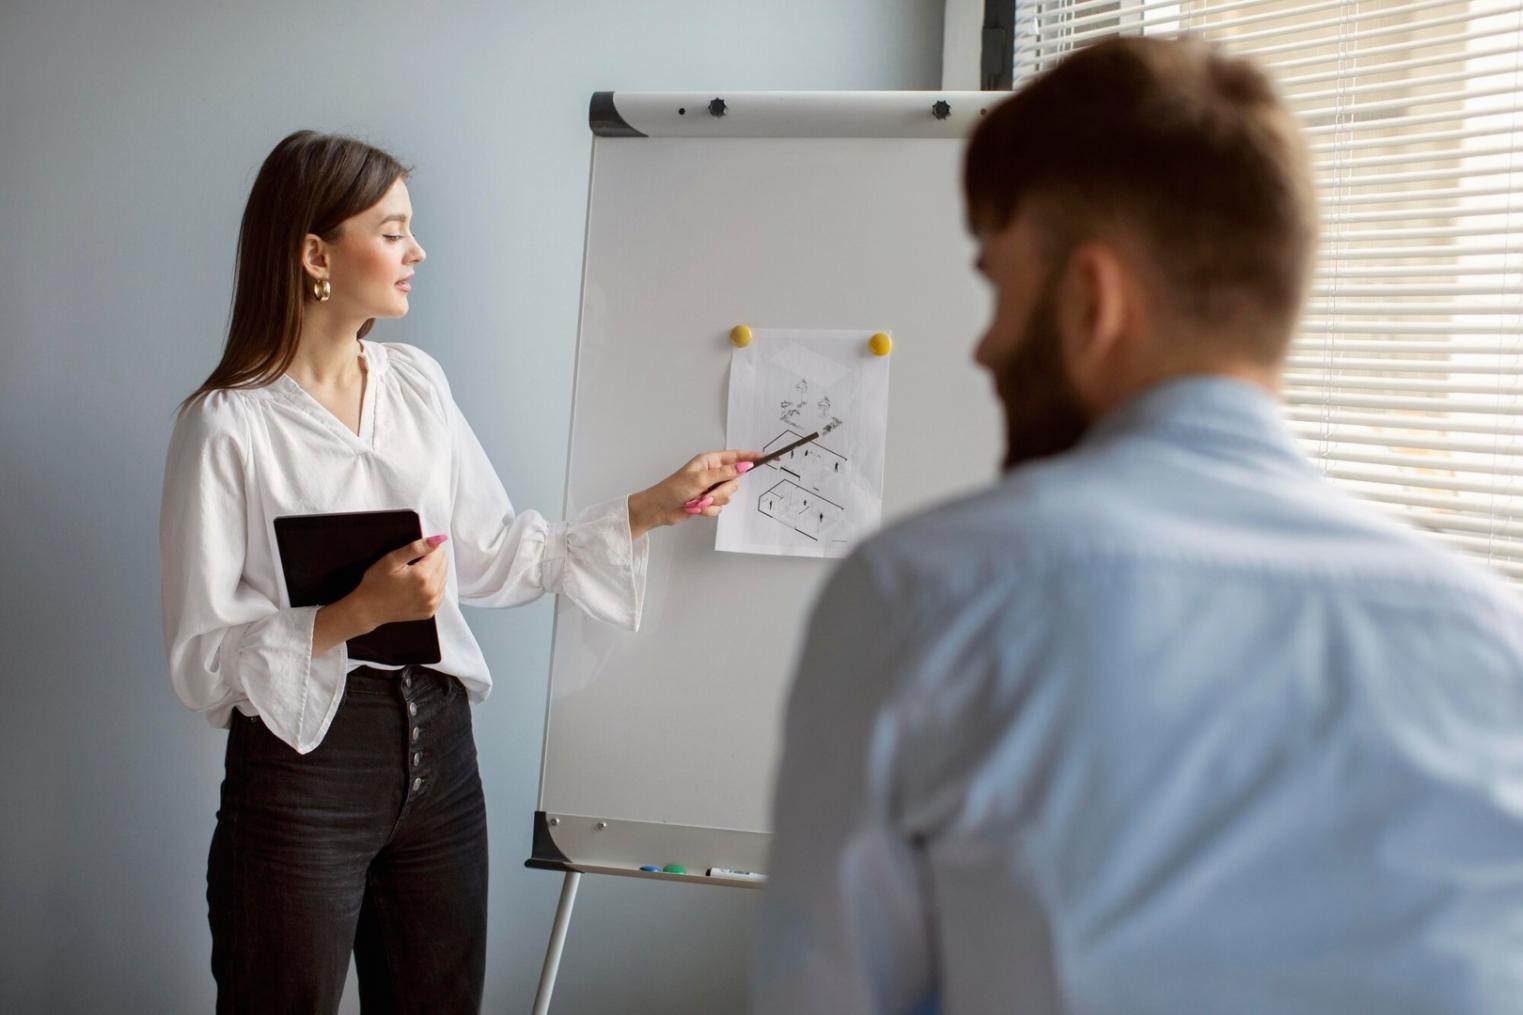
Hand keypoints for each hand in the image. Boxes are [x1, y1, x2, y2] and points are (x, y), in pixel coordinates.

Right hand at [350, 534, 450, 627]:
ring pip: (443, 577)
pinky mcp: (430, 611)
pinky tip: (416, 586)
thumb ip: (416, 548)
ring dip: (432, 573)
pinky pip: (440, 592)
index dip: (425, 550)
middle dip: (430, 561)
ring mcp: (432, 603)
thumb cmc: (376, 583)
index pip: (438, 553)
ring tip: (412, 576)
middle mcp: (432, 591)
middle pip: (443, 564)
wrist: (368, 609)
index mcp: (423, 576)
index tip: (411, 556)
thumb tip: (439, 539)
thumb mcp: (391, 560)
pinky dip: (432, 586)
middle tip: (410, 565)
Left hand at [628, 450, 761, 538]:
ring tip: (697, 501)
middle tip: (707, 493)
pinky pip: (720, 507)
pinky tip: (696, 508)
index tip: (769, 458)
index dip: (753, 458)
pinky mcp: (709, 501)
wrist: (660, 509)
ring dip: (713, 501)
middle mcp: (713, 473)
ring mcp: (711, 488)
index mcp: (710, 461)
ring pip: (728, 496)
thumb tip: (745, 466)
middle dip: (722, 491)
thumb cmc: (674, 488)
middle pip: (734, 481)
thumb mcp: (701, 478)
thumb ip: (725, 473)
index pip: (737, 457)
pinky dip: (708, 509)